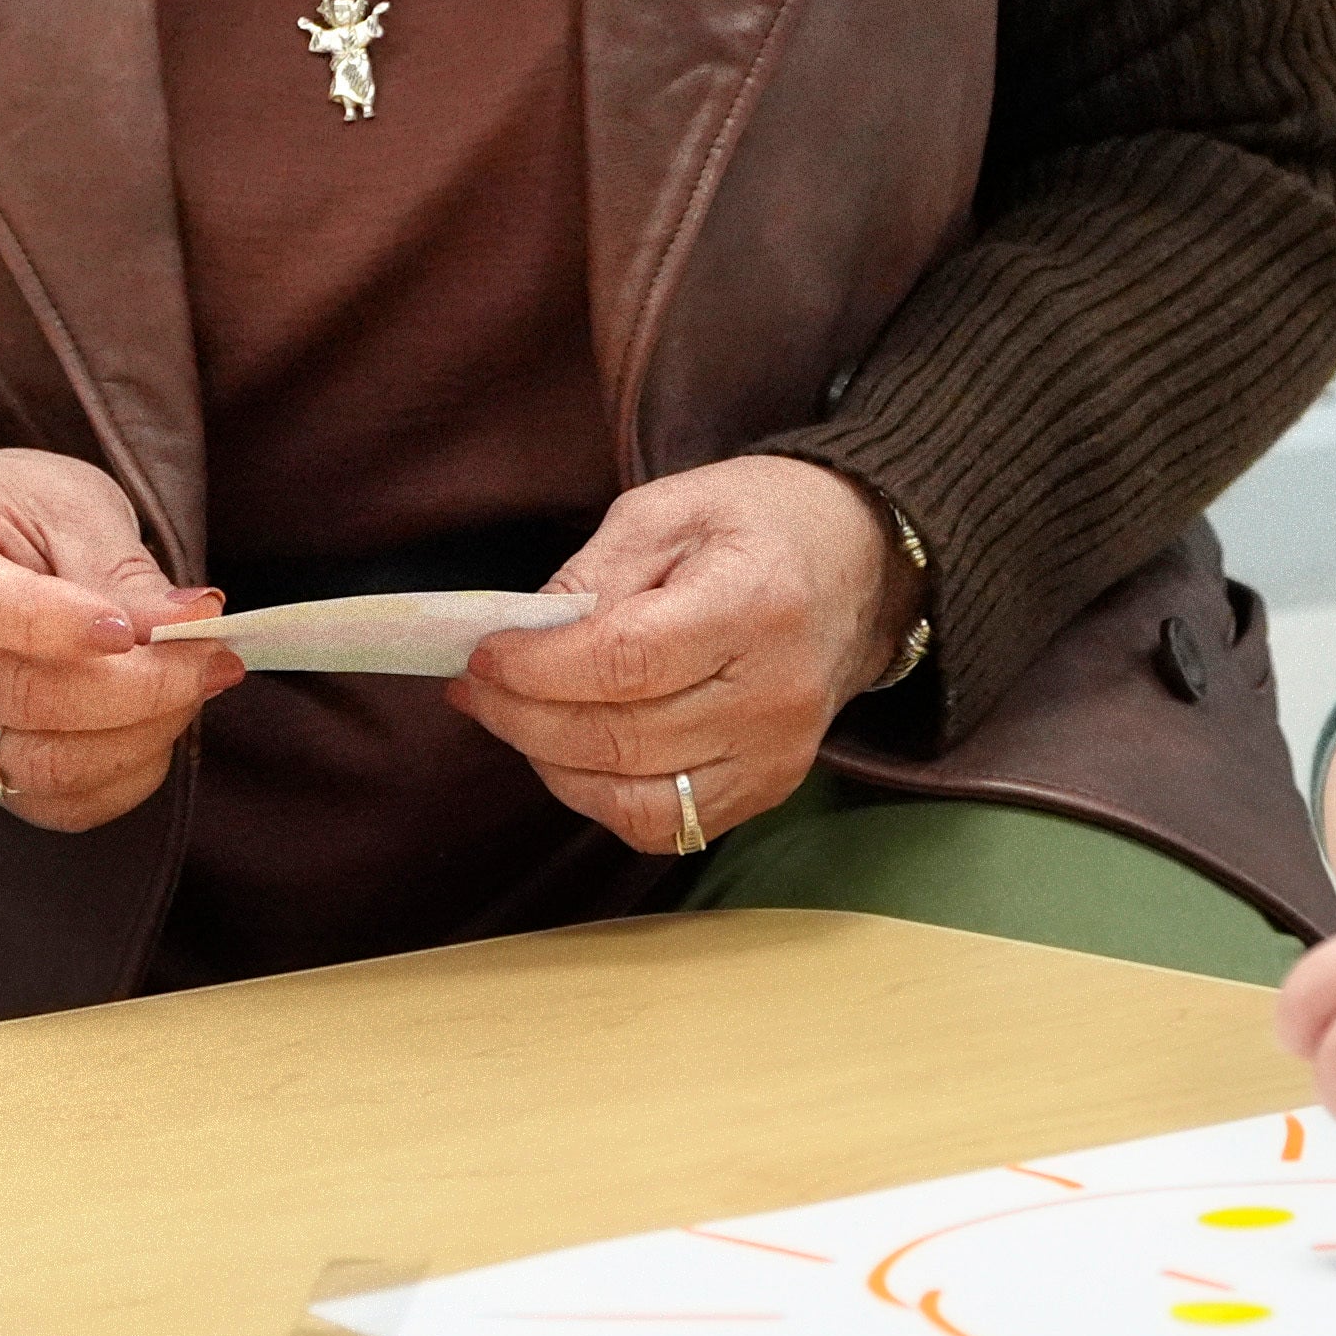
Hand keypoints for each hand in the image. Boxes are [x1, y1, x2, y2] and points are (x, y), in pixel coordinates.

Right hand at [0, 448, 239, 831]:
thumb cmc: (19, 509)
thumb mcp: (69, 504)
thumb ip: (119, 570)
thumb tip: (190, 626)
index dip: (67, 625)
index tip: (155, 622)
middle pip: (27, 698)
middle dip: (144, 685)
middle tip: (215, 655)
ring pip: (43, 765)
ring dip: (143, 736)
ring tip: (196, 687)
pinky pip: (54, 804)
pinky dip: (125, 777)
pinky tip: (161, 727)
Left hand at [451, 455, 907, 858]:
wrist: (859, 564)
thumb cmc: (757, 524)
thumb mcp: (667, 509)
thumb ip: (591, 574)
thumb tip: (520, 639)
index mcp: (753, 604)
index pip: (624, 662)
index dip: (537, 668)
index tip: (484, 654)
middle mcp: (774, 695)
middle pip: (620, 739)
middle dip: (524, 718)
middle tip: (476, 687)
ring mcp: (776, 754)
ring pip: (634, 800)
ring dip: (552, 766)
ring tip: (516, 719)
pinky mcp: (769, 788)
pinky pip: (663, 825)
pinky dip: (600, 797)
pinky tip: (572, 752)